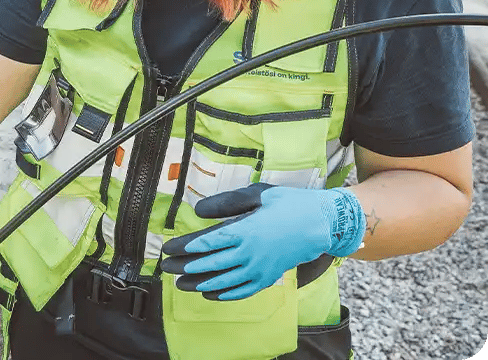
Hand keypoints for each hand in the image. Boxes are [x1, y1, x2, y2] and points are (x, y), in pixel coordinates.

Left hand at [161, 183, 363, 300]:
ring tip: (181, 284)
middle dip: (186, 266)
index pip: (208, 242)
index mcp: (246, 230)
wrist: (321, 223)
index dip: (186, 247)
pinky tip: (211, 294)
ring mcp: (261, 268)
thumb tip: (198, 210)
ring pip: (225, 281)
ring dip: (200, 283)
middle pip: (212, 263)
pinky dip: (226, 294)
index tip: (168, 248)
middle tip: (166, 267)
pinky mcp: (270, 277)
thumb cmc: (287, 204)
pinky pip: (244, 290)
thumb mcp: (257, 194)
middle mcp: (251, 253)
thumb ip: (226, 203)